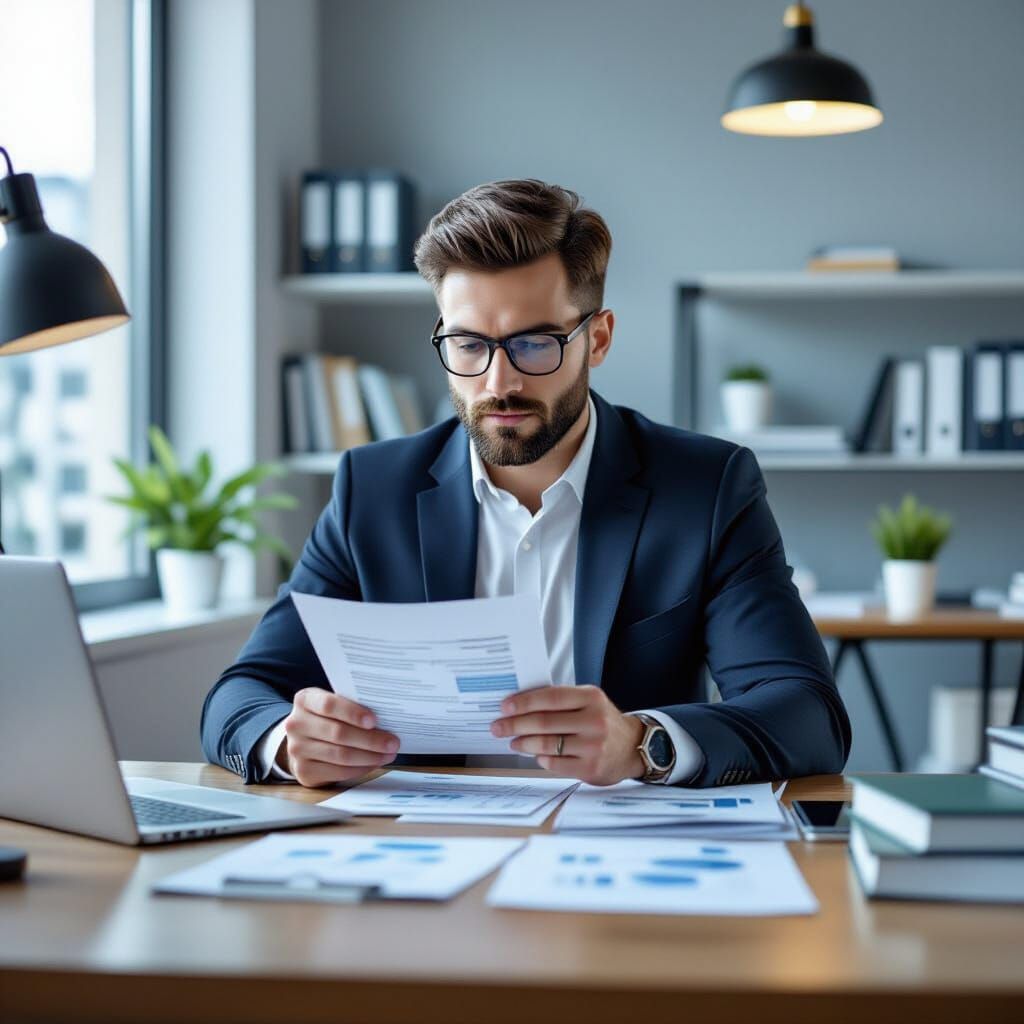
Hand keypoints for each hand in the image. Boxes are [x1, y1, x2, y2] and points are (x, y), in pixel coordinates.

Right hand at [279, 688, 398, 787]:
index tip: (374, 721)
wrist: (302, 740)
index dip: (353, 713)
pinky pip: (338, 772)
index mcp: (305, 700)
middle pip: (338, 733)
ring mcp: (297, 749)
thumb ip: (351, 705)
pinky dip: (360, 768)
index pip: (329, 705)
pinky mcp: (304, 771)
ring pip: (340, 755)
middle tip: (393, 742)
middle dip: (370, 739)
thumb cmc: (327, 718)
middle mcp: (296, 724)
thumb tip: (387, 715)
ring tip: (388, 754)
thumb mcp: (333, 704)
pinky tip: (373, 763)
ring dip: (369, 756)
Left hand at [490, 685, 645, 785]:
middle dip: (515, 725)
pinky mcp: (591, 768)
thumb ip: (561, 701)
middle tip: (498, 727)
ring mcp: (594, 746)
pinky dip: (540, 759)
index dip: (524, 702)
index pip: (550, 698)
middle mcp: (594, 720)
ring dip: (524, 743)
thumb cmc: (602, 721)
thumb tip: (520, 705)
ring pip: (547, 744)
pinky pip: (555, 764)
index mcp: (591, 697)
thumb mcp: (588, 702)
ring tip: (513, 742)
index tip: (505, 707)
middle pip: (544, 722)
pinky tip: (535, 755)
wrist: (633, 746)